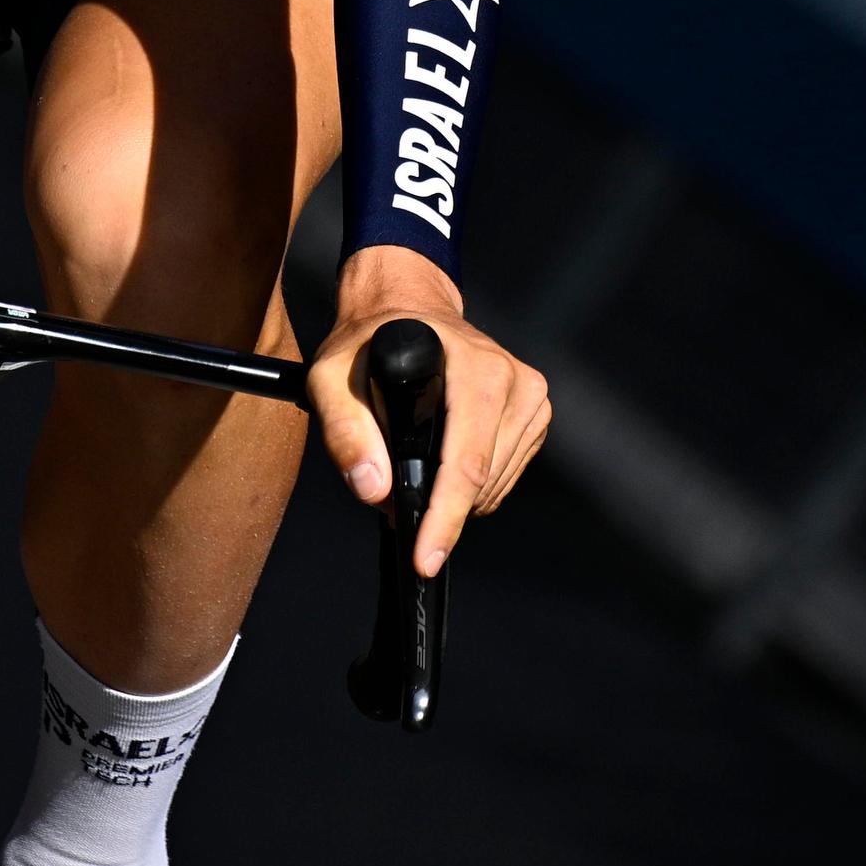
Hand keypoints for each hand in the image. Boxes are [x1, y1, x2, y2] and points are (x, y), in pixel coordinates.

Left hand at [307, 243, 550, 577]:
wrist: (404, 308)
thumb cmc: (367, 342)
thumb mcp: (330, 377)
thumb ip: (345, 431)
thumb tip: (373, 488)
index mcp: (474, 366)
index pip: (467, 461)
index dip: (445, 516)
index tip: (426, 558)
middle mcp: (512, 378)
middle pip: (483, 480)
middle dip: (440, 510)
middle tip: (397, 509)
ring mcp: (530, 395)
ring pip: (497, 484)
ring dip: (457, 499)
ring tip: (417, 475)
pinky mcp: (535, 411)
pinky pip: (506, 475)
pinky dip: (475, 486)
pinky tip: (446, 465)